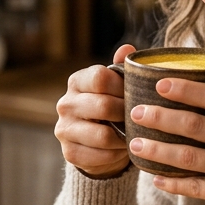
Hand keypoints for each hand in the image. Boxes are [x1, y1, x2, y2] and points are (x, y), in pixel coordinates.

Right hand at [55, 44, 135, 178]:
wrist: (97, 144)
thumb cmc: (111, 108)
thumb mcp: (116, 87)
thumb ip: (121, 69)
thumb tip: (127, 49)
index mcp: (77, 81)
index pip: (100, 78)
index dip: (123, 87)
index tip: (136, 95)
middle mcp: (65, 103)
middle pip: (103, 106)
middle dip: (127, 114)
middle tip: (140, 118)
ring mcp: (64, 129)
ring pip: (103, 135)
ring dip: (124, 137)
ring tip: (134, 135)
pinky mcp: (69, 153)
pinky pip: (100, 156)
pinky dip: (117, 155)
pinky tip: (123, 149)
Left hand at [128, 78, 204, 204]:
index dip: (185, 89)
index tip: (159, 83)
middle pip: (194, 125)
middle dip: (160, 117)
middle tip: (136, 111)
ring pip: (188, 157)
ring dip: (157, 150)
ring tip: (135, 144)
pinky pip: (196, 187)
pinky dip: (173, 184)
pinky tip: (155, 178)